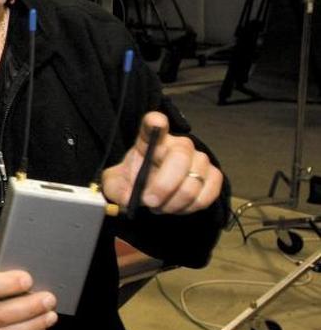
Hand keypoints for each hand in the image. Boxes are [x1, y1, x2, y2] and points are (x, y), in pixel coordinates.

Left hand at [102, 111, 222, 213]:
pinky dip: (189, 208)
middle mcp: (178, 144)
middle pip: (180, 156)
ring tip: (160, 206)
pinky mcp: (213, 176)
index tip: (156, 123)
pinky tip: (176, 207)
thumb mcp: (116, 185)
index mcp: (150, 140)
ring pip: (193, 182)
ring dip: (173, 202)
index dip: (156, 122)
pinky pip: (207, 195)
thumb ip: (117, 189)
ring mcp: (199, 158)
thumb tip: (130, 198)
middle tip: (149, 201)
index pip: (154, 123)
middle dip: (164, 185)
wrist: (151, 194)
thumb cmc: (133, 182)